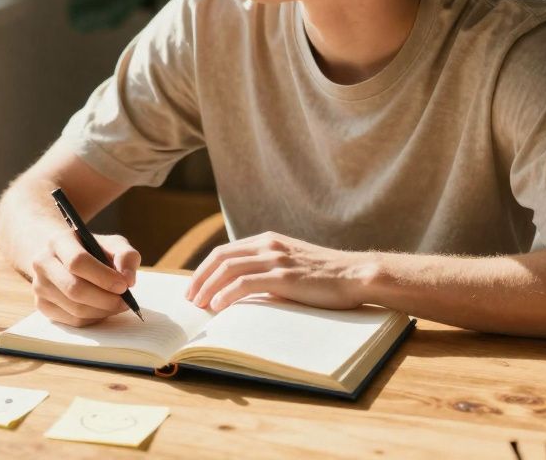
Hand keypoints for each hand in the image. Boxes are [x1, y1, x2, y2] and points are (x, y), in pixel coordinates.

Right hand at [30, 230, 140, 326]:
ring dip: (102, 311)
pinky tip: (103, 308)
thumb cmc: (91, 250)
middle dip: (105, 299)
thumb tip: (128, 280)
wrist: (62, 257)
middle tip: (125, 301)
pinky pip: (73, 320)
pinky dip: (94, 318)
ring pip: (75, 309)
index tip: (124, 286)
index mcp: (58, 241)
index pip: (77, 261)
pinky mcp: (42, 306)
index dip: (103, 277)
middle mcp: (43, 263)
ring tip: (117, 304)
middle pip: (74, 289)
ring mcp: (39, 286)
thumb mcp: (112, 244)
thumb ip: (126, 255)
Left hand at [185, 231, 371, 311]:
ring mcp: (276, 259)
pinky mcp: (283, 276)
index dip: (205, 269)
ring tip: (198, 305)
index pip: (225, 251)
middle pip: (220, 258)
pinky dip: (226, 294)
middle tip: (189, 298)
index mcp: (268, 240)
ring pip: (228, 269)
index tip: (194, 287)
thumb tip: (245, 290)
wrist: (356, 275)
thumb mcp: (293, 265)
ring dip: (208, 287)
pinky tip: (217, 306)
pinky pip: (245, 283)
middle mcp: (268, 245)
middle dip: (200, 278)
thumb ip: (270, 269)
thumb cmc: (327, 277)